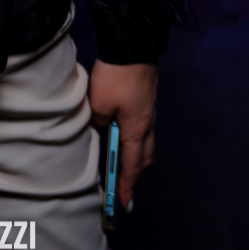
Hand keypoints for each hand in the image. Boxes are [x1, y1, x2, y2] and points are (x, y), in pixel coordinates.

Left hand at [88, 59, 157, 210]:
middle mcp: (148, 124)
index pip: (131, 166)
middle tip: (122, 186)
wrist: (133, 45)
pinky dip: (135, 138)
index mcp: (137, 130)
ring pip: (145, 142)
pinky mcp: (147, 99)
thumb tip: (103, 123)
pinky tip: (123, 133)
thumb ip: (99, 120)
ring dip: (135, 156)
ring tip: (122, 161)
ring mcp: (150, 111)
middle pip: (143, 158)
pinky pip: (143, 128)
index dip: (126, 186)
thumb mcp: (98, 103)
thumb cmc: (116, 77)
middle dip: (134, 174)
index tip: (123, 204)